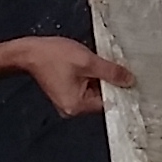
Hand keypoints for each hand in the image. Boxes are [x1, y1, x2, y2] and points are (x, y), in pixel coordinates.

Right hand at [0, 35, 133, 116]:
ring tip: (103, 63)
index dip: (121, 90)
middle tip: (119, 66)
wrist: (27, 52)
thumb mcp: (87, 61)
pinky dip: (92, 77)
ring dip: (101, 78)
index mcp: (77, 106)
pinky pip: (86, 87)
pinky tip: (93, 64)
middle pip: (102, 97)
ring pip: (95, 91)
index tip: (133, 79)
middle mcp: (73, 110)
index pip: (109, 103)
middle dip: (110, 82)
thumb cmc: (53, 56)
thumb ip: (110, 72)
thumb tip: (130, 81)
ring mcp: (69, 102)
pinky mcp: (66, 93)